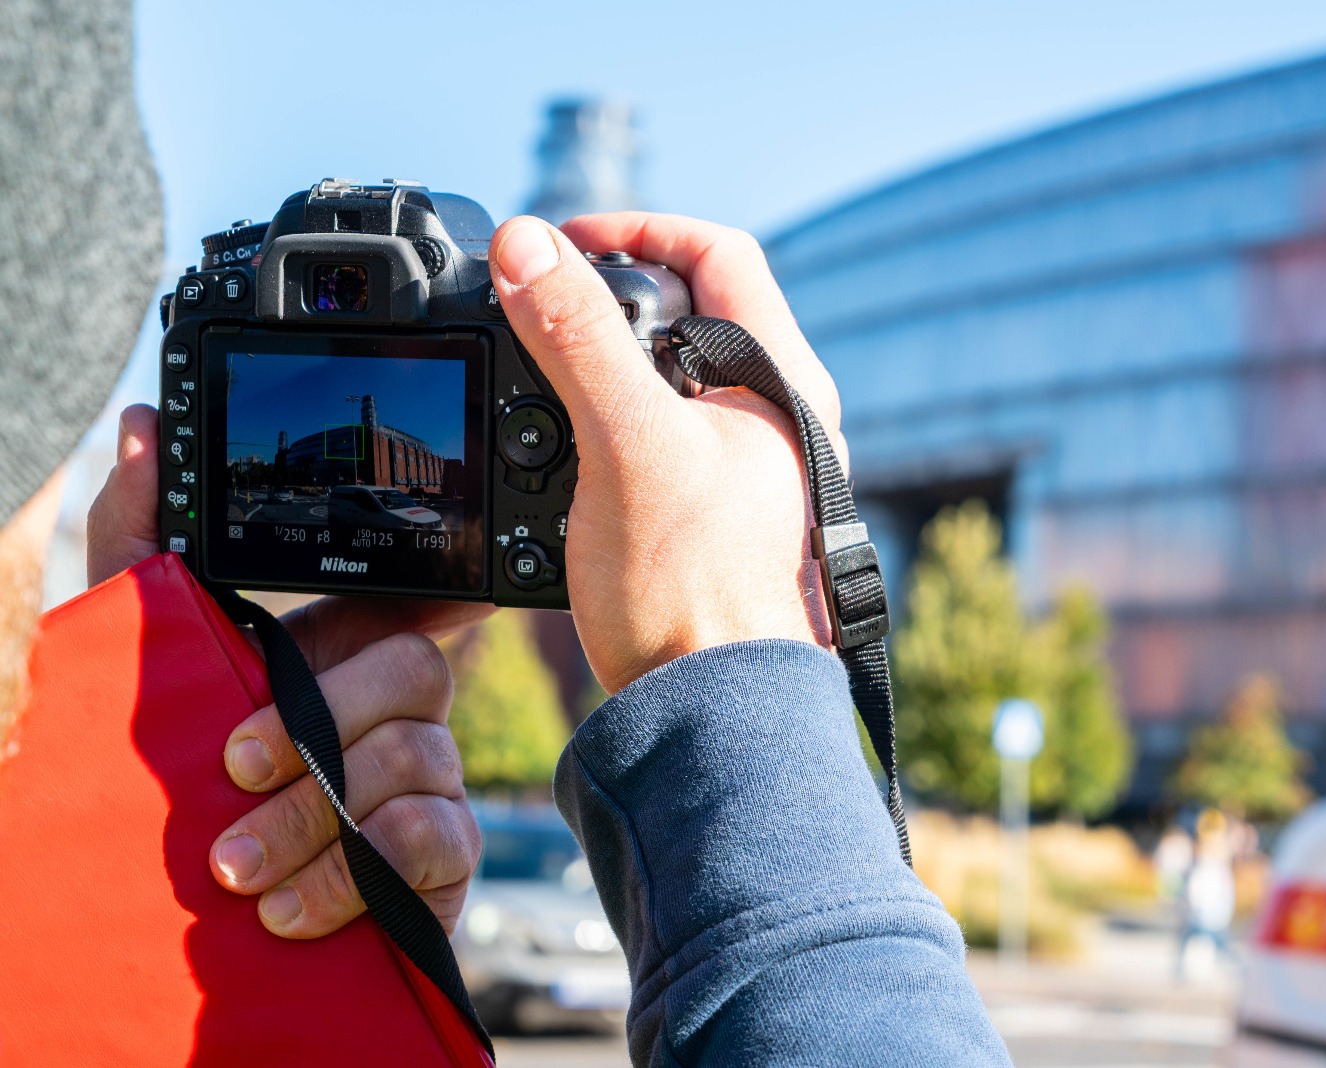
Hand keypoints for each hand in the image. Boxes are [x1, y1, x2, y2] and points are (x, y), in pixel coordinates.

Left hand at [87, 407, 489, 935]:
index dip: (414, 606)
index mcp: (341, 659)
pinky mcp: (442, 863)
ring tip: (238, 872)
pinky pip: (435, 835)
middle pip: (415, 671)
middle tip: (233, 779)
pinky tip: (293, 909)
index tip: (377, 644)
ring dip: (314, 819)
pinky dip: (356, 871)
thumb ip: (142, 545)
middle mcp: (396, 714)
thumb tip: (139, 428)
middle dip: (316, 733)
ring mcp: (428, 786)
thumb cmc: (185, 800)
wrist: (196, 946)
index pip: (406, 606)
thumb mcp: (143, 666)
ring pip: (416, 757)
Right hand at [489, 212, 842, 693]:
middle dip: (610, 295)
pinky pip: (655, 436)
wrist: (710, 713)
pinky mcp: (713, 512)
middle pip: (691, 308)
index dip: (640, 228)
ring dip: (602, 362)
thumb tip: (527, 246)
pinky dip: (605, 423)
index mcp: (784, 380)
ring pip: (669, 375)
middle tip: (542, 303)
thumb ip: (577, 340)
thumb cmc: (694, 593)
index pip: (720, 252)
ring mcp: (747, 465)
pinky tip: (563, 451)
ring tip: (540, 374)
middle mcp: (777, 416)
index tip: (565, 242)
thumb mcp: (626, 446)